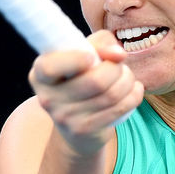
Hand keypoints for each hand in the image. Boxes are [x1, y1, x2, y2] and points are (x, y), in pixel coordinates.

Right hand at [28, 31, 144, 155]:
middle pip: (95, 80)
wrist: (77, 126)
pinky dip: (134, 95)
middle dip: (117, 68)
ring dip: (127, 80)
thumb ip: (100, 43)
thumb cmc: (81, 79)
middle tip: (119, 65)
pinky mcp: (83, 131)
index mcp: (40, 74)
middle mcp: (48, 97)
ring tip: (127, 77)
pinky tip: (134, 89)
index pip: (50, 67)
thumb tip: (118, 54)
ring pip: (111, 94)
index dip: (75, 60)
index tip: (92, 57)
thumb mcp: (84, 54)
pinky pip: (120, 108)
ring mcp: (65, 118)